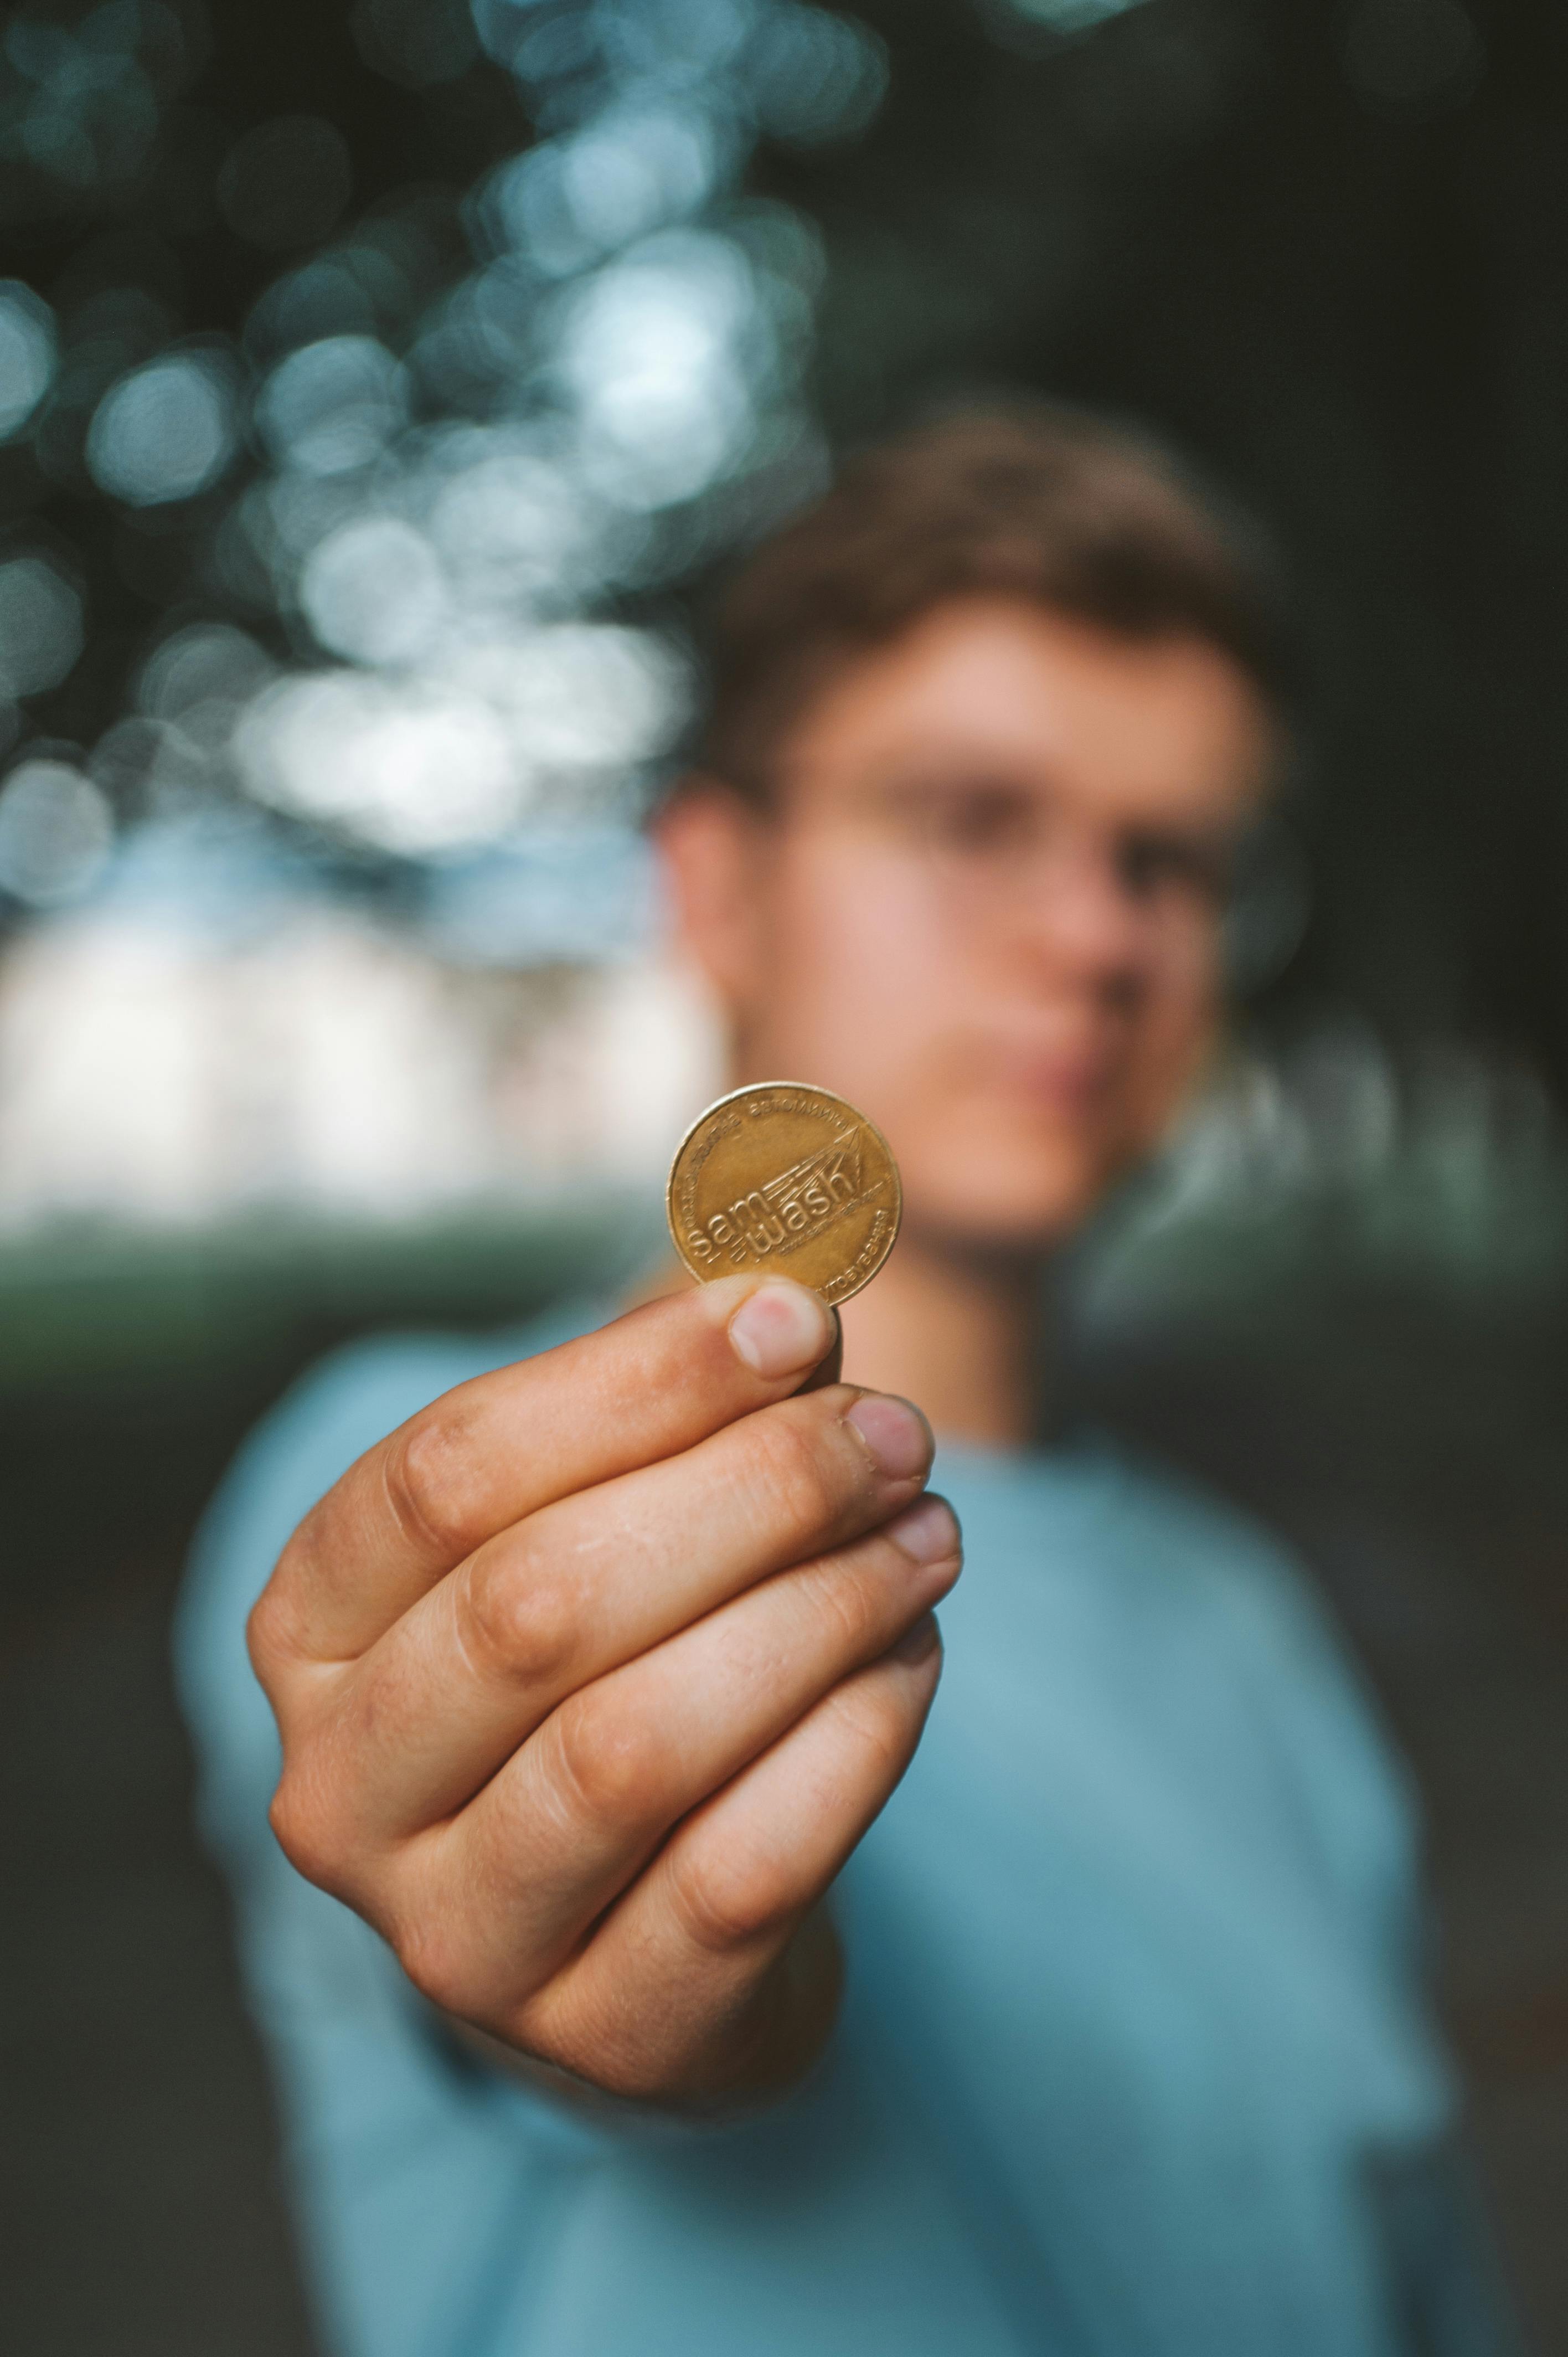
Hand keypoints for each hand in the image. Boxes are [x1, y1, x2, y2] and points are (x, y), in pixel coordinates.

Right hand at [247, 1274, 958, 2107]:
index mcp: (305, 1629)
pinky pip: (744, 1872)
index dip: (637, 1380)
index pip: (444, 1475)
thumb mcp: (602, 1517)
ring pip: (634, 1745)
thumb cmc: (613, 1662)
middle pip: (540, 1604)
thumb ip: (680, 1403)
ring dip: (815, 1611)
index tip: (796, 1312)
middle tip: (895, 1435)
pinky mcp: (603, 2034)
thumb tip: (797, 1301)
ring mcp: (456, 1938)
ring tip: (928, 1530)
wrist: (642, 1925)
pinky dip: (852, 1740)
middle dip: (748, 1493)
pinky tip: (912, 1654)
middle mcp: (340, 1793)